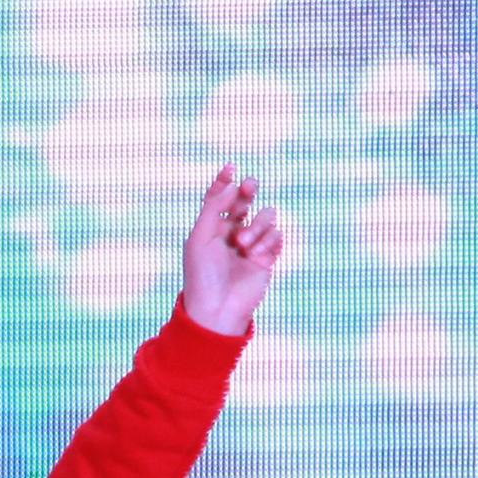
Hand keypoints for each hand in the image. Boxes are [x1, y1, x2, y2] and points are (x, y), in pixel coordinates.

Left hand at [181, 163, 285, 337]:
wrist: (217, 309)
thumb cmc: (202, 274)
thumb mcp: (200, 237)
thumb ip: (214, 207)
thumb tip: (233, 183)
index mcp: (211, 228)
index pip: (220, 198)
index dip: (225, 181)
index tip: (230, 168)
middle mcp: (231, 233)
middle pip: (246, 201)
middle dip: (249, 190)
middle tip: (249, 186)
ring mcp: (251, 244)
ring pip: (266, 216)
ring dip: (256, 225)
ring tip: (242, 245)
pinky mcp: (267, 257)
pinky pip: (277, 235)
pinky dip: (267, 241)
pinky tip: (255, 255)